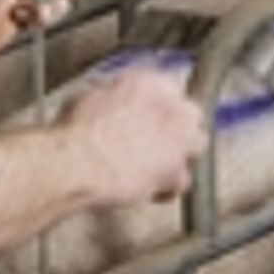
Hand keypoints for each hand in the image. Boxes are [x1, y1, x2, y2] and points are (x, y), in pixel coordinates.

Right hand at [53, 68, 208, 206]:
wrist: (77, 161)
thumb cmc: (77, 131)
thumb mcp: (91, 95)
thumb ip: (115, 95)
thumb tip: (114, 101)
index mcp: (151, 83)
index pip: (171, 89)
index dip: (161, 107)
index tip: (153, 117)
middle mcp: (172, 107)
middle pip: (190, 116)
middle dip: (178, 130)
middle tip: (157, 143)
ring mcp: (179, 139)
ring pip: (196, 147)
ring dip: (180, 157)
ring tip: (158, 166)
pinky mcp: (176, 170)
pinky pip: (182, 182)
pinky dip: (167, 189)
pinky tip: (150, 190)